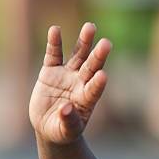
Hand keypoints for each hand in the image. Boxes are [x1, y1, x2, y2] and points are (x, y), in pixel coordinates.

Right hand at [29, 23, 111, 143]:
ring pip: (78, 56)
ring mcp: (67, 76)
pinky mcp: (51, 71)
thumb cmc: (64, 131)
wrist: (51, 125)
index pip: (95, 90)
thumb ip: (69, 121)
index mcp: (87, 100)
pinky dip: (54, 43)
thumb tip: (66, 109)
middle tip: (106, 43)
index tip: (103, 76)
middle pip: (91, 68)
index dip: (98, 84)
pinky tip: (55, 30)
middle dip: (98, 56)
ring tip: (90, 27)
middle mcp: (80, 84)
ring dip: (83, 42)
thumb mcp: (66, 131)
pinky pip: (54, 55)